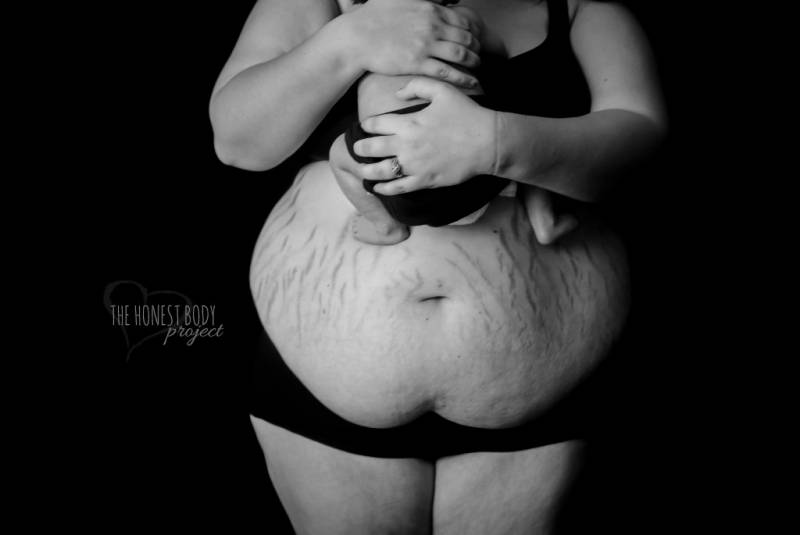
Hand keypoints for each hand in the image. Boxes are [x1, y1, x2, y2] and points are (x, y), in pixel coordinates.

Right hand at [343, 0, 480, 87]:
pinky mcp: (417, 63)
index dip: (472, 32)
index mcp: (430, 9)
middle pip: (465, 38)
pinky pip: (447, 72)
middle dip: (476, 47)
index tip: (474, 39)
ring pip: (460, 54)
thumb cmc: (373, 17)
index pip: (462, 21)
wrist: (357, 37)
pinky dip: (463, 78)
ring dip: (473, 62)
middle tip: (479, 55)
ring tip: (477, 68)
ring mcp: (425, 45)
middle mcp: (431, 26)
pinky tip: (471, 83)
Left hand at [353, 77, 496, 194]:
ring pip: (381, 171)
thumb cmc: (467, 114)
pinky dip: (384, 189)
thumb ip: (417, 85)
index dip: (366, 125)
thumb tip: (397, 93)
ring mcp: (415, 164)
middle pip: (372, 148)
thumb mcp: (443, 90)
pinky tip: (377, 188)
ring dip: (367, 171)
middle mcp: (407, 144)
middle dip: (360, 148)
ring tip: (362, 170)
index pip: (375, 124)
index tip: (364, 127)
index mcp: (408, 121)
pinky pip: (398, 188)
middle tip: (357, 149)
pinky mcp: (424, 180)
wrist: (487, 141)